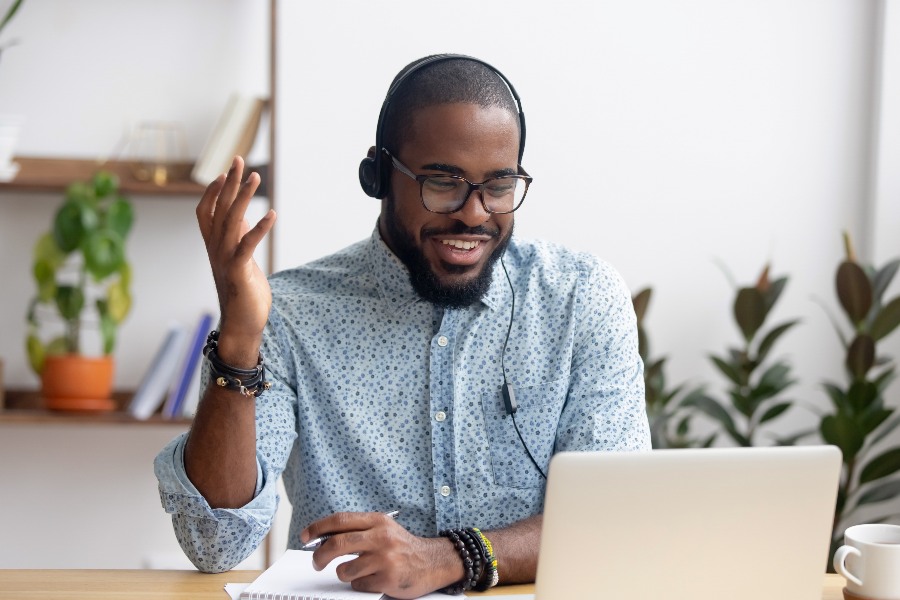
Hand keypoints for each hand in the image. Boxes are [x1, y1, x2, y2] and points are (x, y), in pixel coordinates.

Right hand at [196, 156, 275, 365]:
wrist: (242, 325)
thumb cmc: (243, 292)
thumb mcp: (241, 259)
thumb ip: (238, 238)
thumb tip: (243, 215)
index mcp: (214, 246)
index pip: (206, 211)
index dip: (214, 191)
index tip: (226, 171)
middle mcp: (215, 249)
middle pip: (219, 208)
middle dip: (230, 183)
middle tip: (239, 159)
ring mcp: (225, 259)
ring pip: (231, 220)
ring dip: (243, 197)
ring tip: (256, 177)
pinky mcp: (239, 271)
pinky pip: (247, 245)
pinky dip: (259, 228)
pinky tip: (272, 214)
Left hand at [301, 512, 463, 598]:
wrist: (433, 562)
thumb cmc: (402, 546)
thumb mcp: (383, 529)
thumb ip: (357, 530)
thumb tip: (322, 538)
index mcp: (377, 521)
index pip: (339, 520)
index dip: (317, 528)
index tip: (305, 536)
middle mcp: (381, 537)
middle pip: (336, 545)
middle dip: (319, 556)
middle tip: (316, 563)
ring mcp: (384, 559)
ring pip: (344, 570)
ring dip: (344, 574)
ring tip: (356, 572)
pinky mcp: (387, 579)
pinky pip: (358, 585)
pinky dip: (360, 584)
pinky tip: (373, 579)